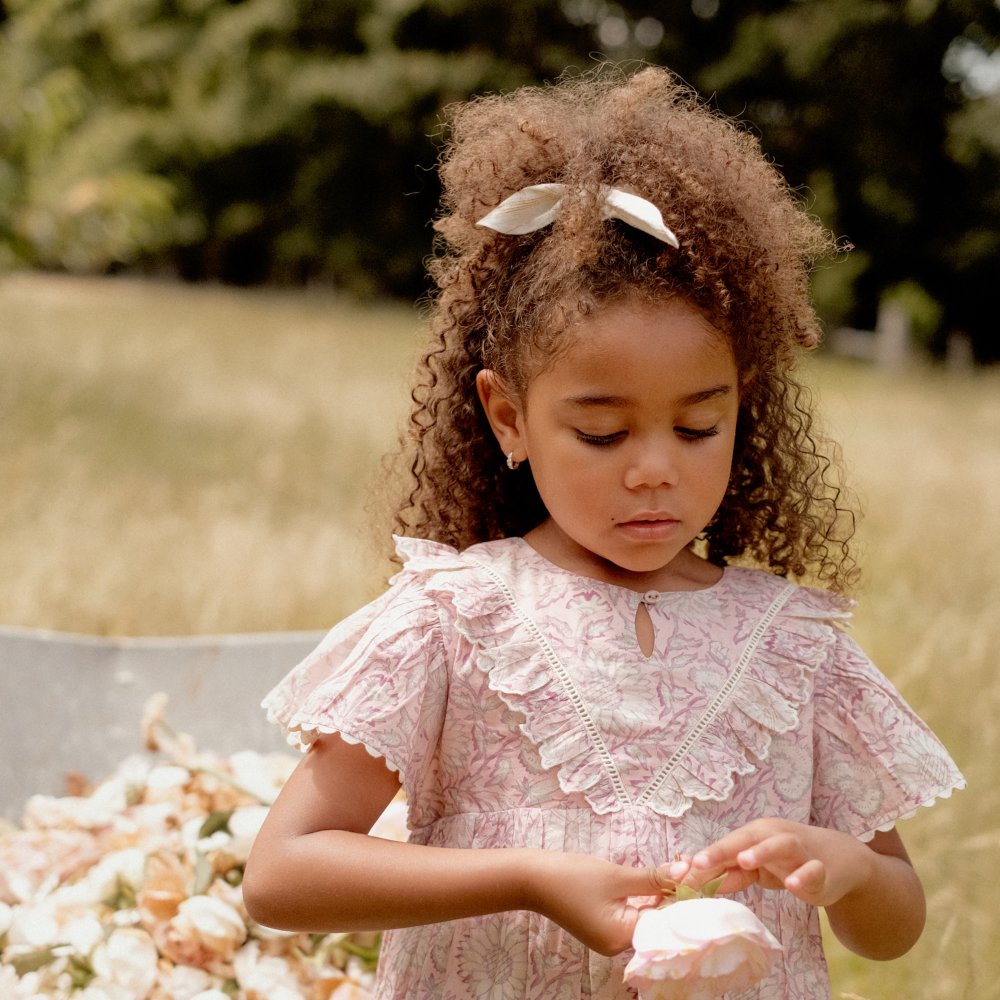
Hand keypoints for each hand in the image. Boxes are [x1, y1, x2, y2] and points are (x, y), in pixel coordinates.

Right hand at [526, 851, 682, 955]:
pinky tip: (659, 879)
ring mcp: (609, 935)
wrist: (532, 878)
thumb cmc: (572, 877)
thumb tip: (685, 870)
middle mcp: (618, 944)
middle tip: (694, 868)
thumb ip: (653, 877)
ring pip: (645, 915)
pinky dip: (644, 897)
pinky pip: (631, 913)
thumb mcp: (616, 876)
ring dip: (661, 894)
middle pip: (656, 920)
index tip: (703, 878)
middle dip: (674, 895)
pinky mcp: (603, 924)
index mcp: (622, 938)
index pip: (664, 922)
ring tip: (683, 869)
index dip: (684, 899)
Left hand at [677, 818, 876, 908]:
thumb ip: (731, 874)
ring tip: (744, 860)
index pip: (724, 847)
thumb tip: (698, 881)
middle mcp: (774, 837)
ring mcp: (799, 851)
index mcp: (755, 835)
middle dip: (722, 850)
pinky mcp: (822, 869)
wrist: (839, 859)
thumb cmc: (788, 861)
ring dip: (761, 852)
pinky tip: (793, 884)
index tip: (680, 873)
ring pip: (780, 845)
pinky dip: (803, 875)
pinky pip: (813, 870)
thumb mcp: (757, 869)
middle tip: (701, 862)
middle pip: (745, 839)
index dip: (704, 860)